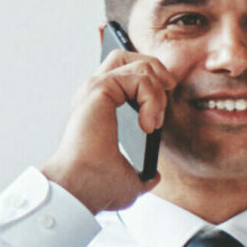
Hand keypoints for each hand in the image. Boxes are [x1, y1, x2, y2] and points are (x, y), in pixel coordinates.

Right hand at [40, 44, 171, 214]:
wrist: (79, 190)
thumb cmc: (93, 186)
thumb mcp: (129, 179)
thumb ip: (143, 174)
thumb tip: (154, 178)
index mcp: (97, 109)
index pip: (123, 75)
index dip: (148, 84)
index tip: (157, 118)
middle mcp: (93, 94)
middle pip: (128, 56)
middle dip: (156, 71)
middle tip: (166, 97)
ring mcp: (94, 89)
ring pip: (138, 64)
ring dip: (157, 88)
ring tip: (155, 119)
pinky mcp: (99, 90)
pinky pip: (139, 78)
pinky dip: (152, 98)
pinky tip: (149, 124)